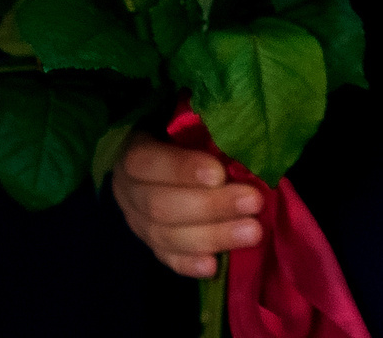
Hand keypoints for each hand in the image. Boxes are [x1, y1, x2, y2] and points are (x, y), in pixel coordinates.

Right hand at [111, 134, 262, 277]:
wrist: (166, 148)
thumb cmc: (186, 127)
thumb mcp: (189, 115)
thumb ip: (205, 122)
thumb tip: (239, 127)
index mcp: (133, 149)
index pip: (146, 162)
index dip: (181, 169)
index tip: (219, 173)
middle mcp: (128, 189)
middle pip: (160, 206)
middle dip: (211, 206)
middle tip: (254, 202)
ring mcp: (136, 220)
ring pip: (165, 236)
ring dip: (212, 236)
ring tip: (252, 233)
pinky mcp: (151, 242)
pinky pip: (166, 257)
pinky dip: (189, 263)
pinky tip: (213, 266)